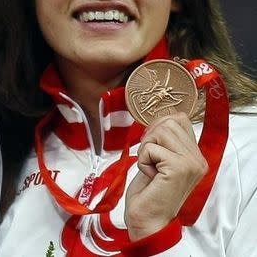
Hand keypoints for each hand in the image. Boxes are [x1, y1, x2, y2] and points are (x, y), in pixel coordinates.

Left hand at [125, 112, 207, 240]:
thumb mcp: (160, 159)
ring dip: (146, 148)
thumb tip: (159, 118)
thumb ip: (166, 140)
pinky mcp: (178, 168)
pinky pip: (151, 147)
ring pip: (161, 130)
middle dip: (151, 137)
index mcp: (196, 156)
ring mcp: (191, 163)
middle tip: (149, 160)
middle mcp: (198, 159)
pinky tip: (150, 176)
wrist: (148, 222)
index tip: (152, 146)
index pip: (180, 119)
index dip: (159, 126)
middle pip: (169, 122)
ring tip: (150, 167)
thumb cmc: (150, 193)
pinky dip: (143, 160)